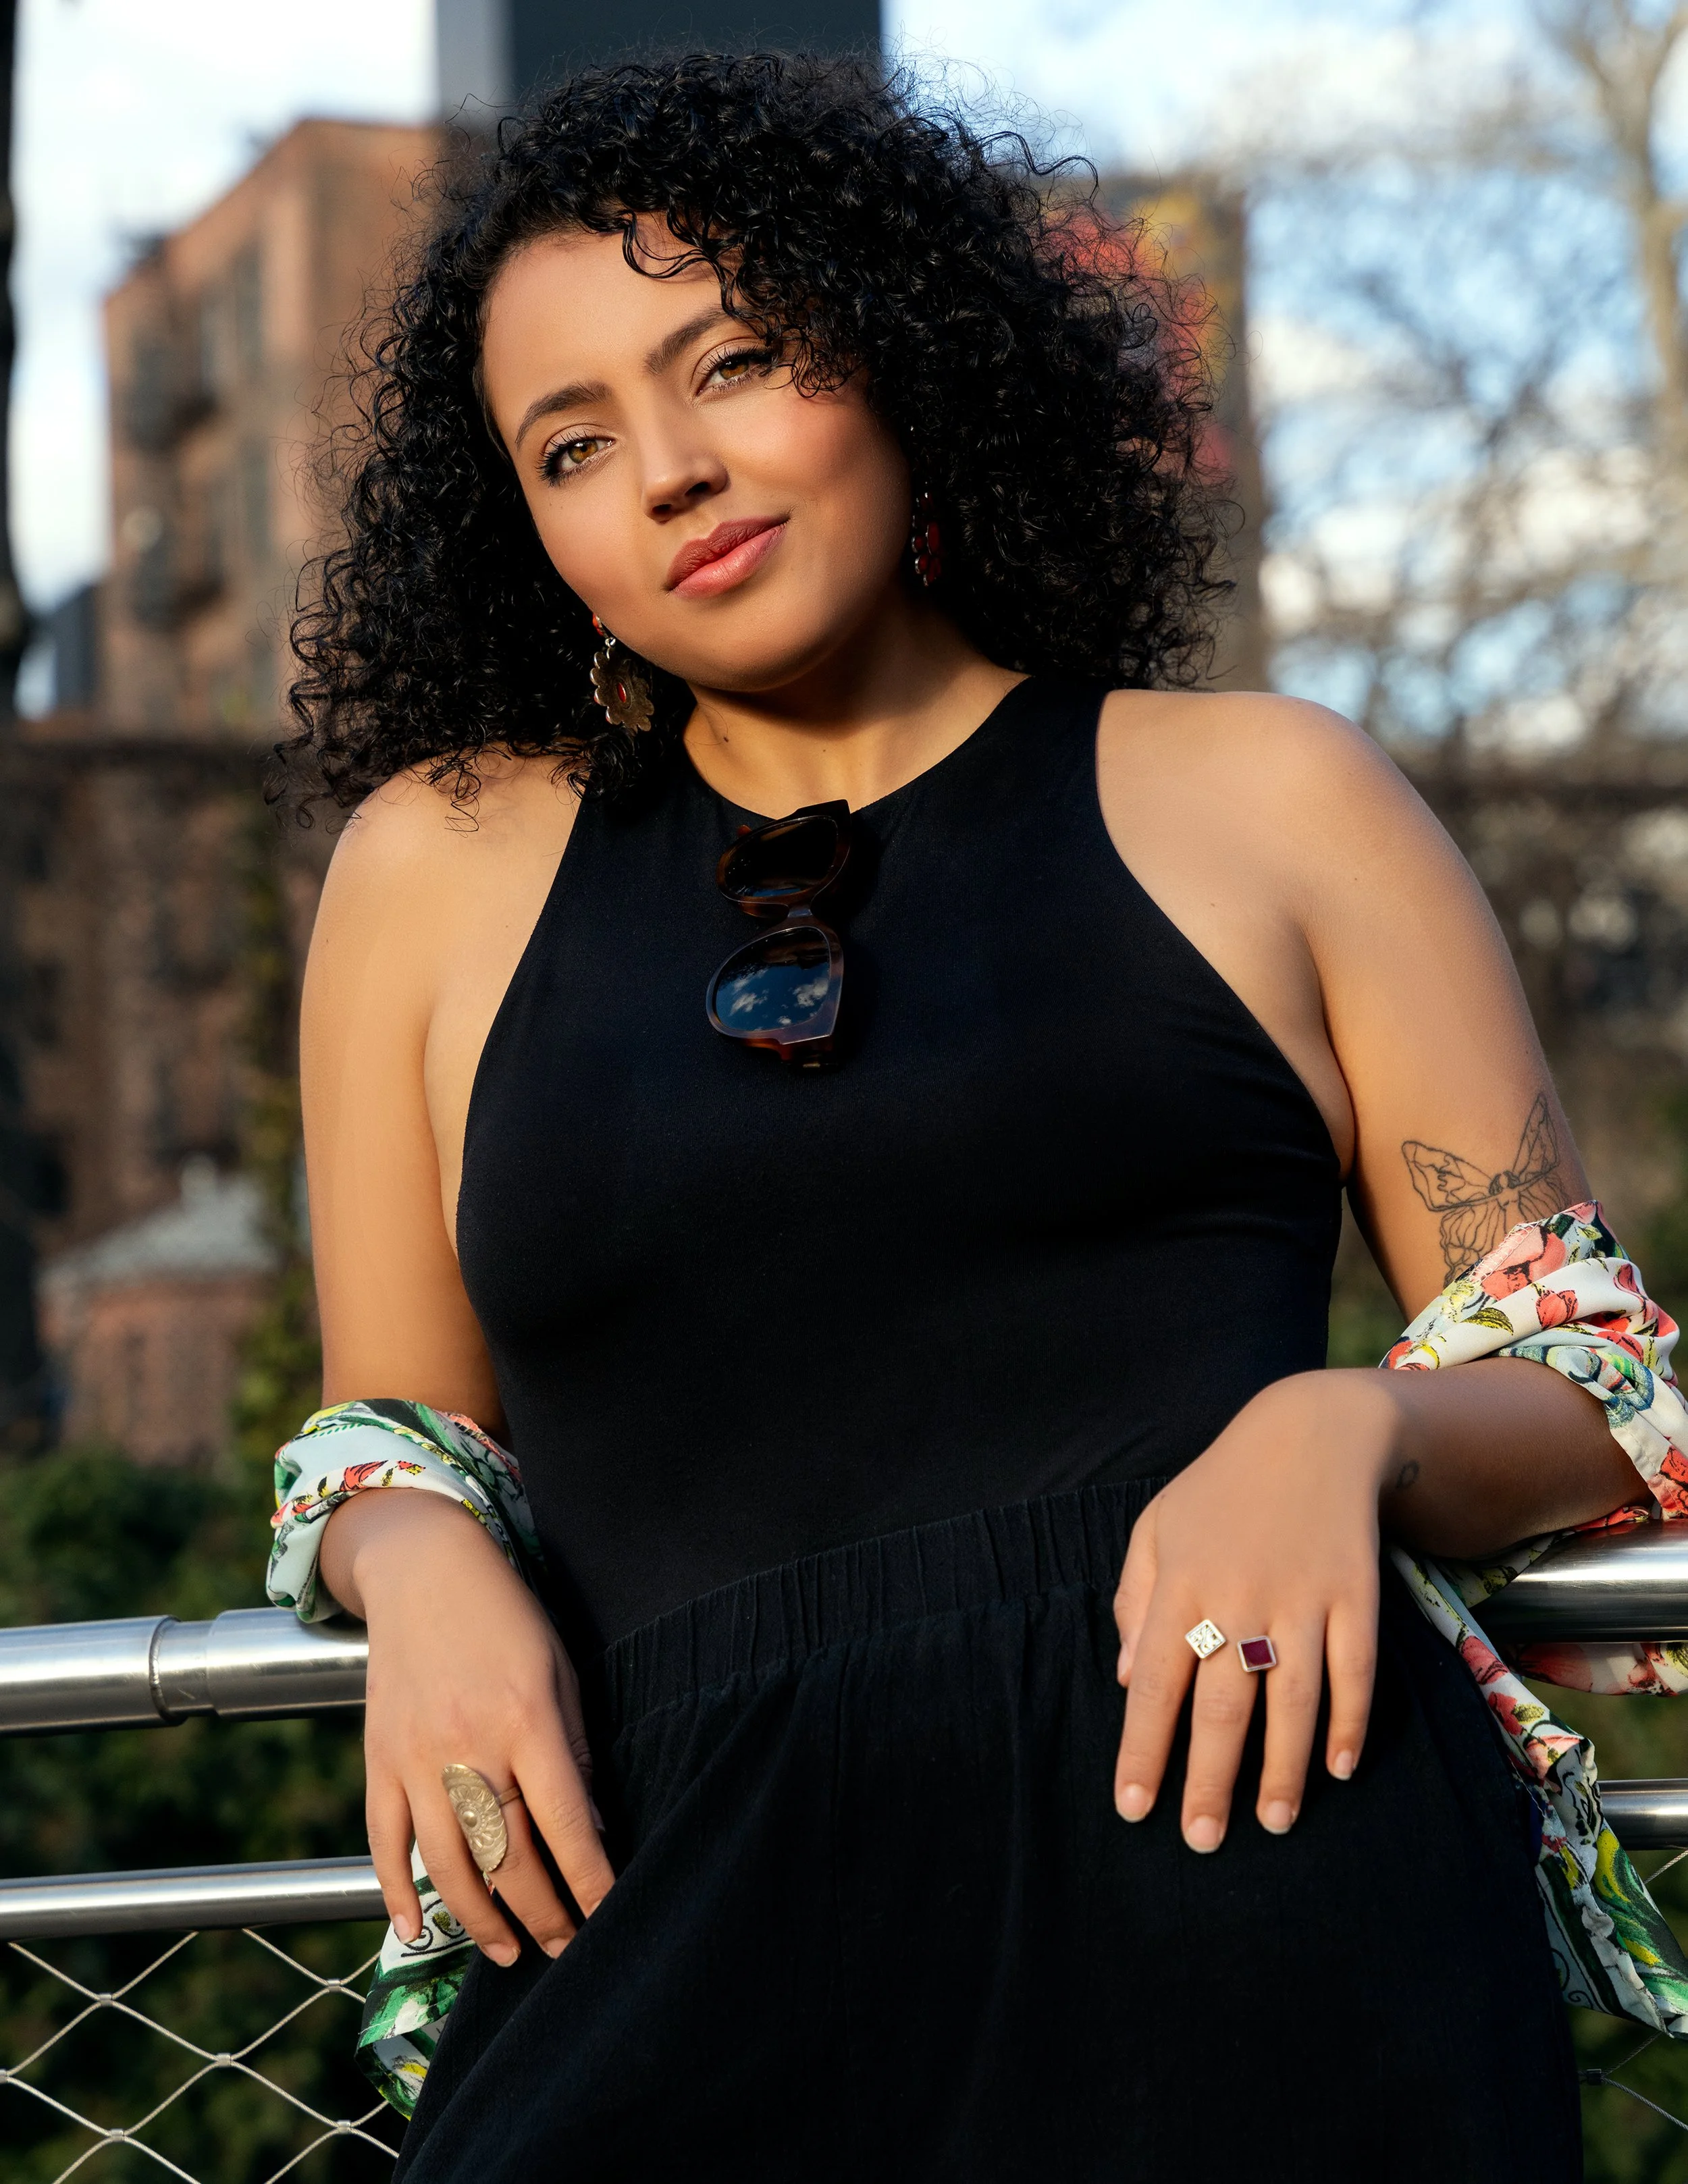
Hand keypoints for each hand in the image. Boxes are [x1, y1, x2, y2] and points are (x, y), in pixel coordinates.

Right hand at [323, 1489, 614, 1965]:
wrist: (424, 1569)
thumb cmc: (507, 1618)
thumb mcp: (560, 1671)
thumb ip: (575, 1752)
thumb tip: (592, 1831)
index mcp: (524, 1720)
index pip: (565, 1823)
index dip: (590, 1881)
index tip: (609, 1921)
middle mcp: (467, 1745)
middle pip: (506, 1856)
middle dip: (542, 1914)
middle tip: (567, 1950)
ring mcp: (414, 1757)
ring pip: (447, 1864)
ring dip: (479, 1920)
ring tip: (511, 1952)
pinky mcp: (378, 1759)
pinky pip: (385, 1840)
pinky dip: (396, 1890)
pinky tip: (414, 1928)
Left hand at [1112, 1371, 1394, 1852]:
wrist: (1310, 1433)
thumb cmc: (1220, 1489)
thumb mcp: (1157, 1528)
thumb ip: (1134, 1601)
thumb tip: (1124, 1679)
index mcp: (1179, 1585)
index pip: (1152, 1686)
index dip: (1142, 1751)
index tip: (1132, 1808)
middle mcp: (1237, 1597)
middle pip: (1220, 1708)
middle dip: (1208, 1782)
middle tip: (1201, 1841)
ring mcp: (1301, 1598)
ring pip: (1290, 1701)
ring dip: (1283, 1770)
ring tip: (1275, 1824)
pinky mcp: (1354, 1595)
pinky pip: (1354, 1671)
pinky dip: (1349, 1723)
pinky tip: (1338, 1767)